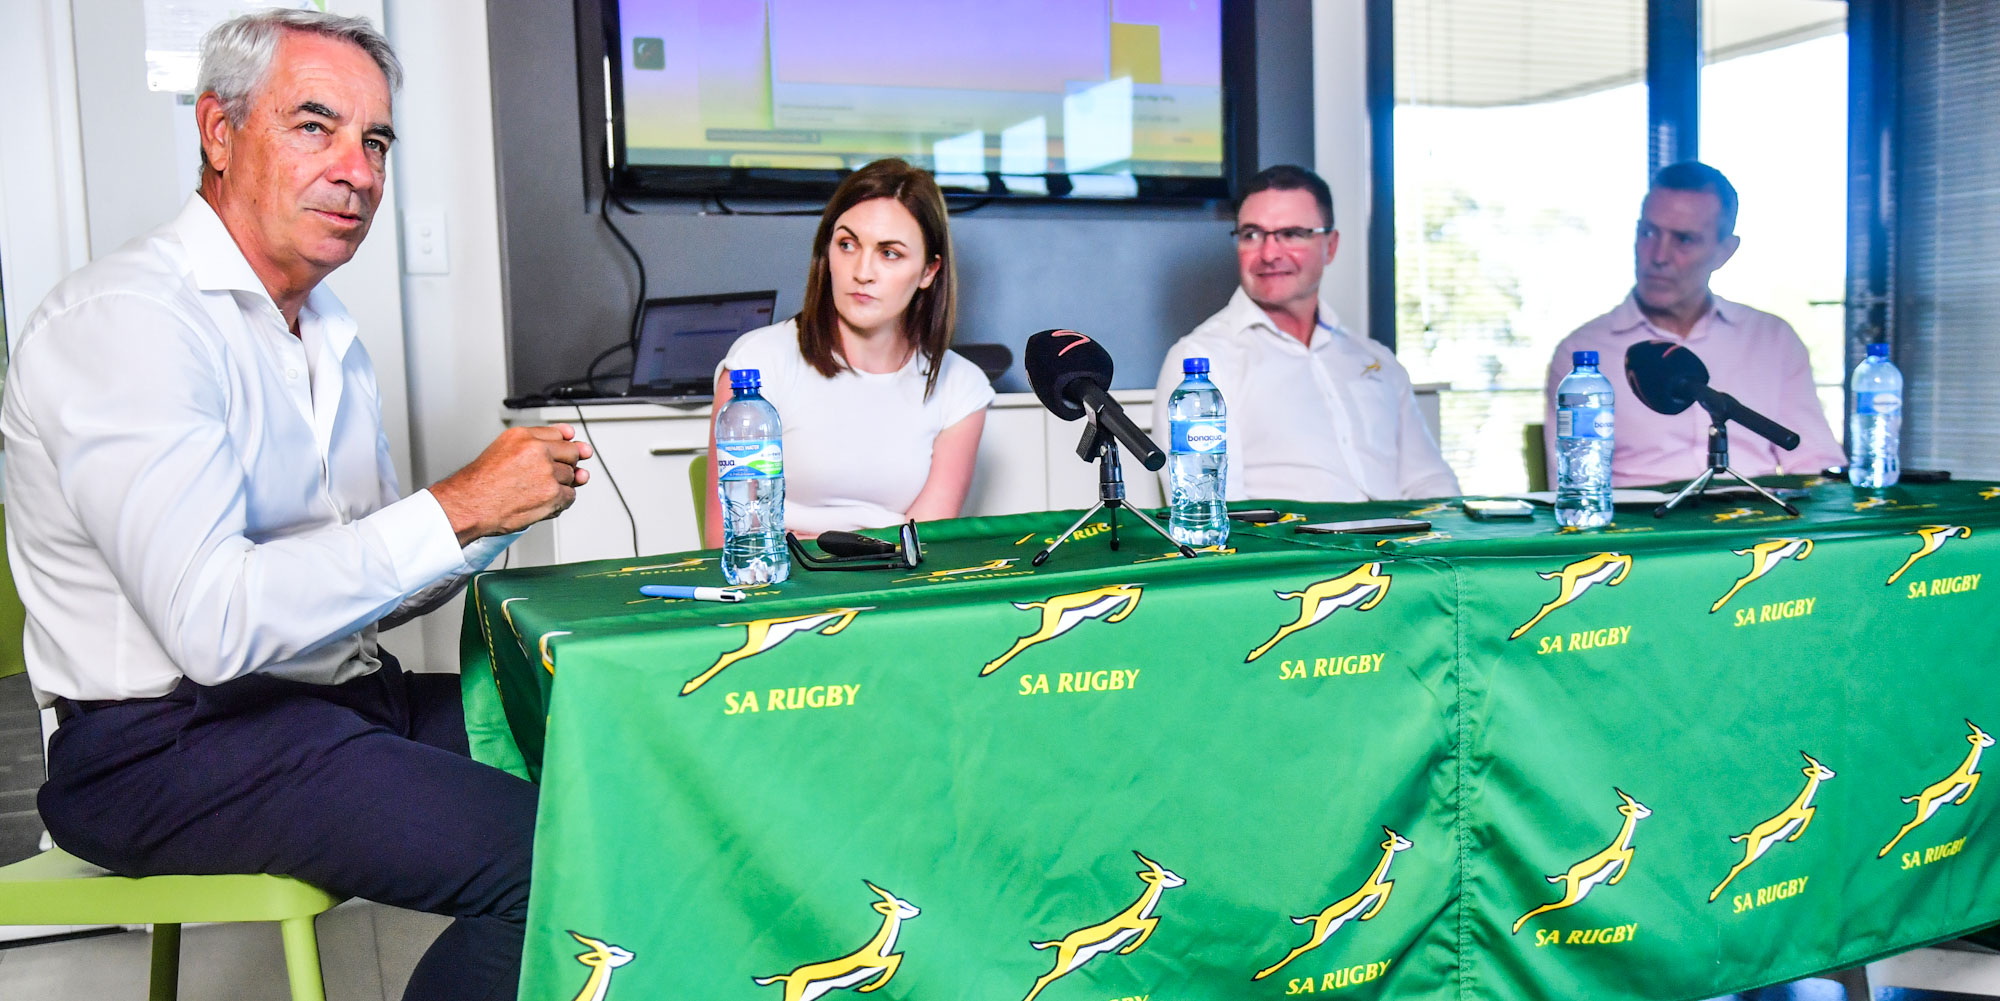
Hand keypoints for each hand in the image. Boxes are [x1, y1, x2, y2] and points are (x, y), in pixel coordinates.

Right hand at [429, 424, 592, 544]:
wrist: (471, 504)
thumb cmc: (482, 482)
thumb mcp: (503, 448)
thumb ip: (535, 441)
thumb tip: (569, 436)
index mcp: (523, 436)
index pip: (560, 434)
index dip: (565, 444)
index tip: (567, 449)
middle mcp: (537, 450)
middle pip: (572, 453)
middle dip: (566, 464)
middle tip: (548, 475)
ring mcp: (547, 472)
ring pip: (571, 476)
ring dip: (559, 485)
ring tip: (535, 491)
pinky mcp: (552, 494)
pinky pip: (570, 496)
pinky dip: (559, 502)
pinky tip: (541, 501)